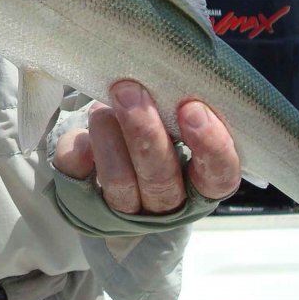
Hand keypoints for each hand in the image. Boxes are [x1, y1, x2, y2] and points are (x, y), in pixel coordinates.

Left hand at [52, 81, 240, 213]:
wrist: (113, 151)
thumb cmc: (158, 126)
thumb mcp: (174, 118)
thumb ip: (174, 105)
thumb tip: (149, 90)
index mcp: (201, 184)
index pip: (219, 176)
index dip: (211, 147)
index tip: (192, 109)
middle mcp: (167, 203)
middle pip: (161, 181)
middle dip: (146, 134)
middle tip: (130, 92)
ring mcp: (127, 209)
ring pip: (121, 185)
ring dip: (110, 142)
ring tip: (101, 109)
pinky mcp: (87, 205)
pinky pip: (79, 184)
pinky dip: (79, 158)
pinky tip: (82, 141)